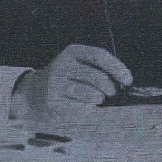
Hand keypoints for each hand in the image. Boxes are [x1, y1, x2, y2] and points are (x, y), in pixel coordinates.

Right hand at [10, 44, 132, 124]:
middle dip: (110, 88)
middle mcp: (62, 65)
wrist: (33, 93)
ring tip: (96, 99)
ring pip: (91, 94)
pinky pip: (82, 109)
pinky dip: (89, 110)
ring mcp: (56, 84)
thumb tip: (124, 83)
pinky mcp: (54, 102)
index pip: (99, 55)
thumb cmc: (66, 79)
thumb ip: (99, 69)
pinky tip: (85, 107)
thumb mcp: (79, 65)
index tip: (128, 80)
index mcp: (72, 52)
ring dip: (99, 99)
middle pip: (97, 77)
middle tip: (111, 93)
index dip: (117, 68)